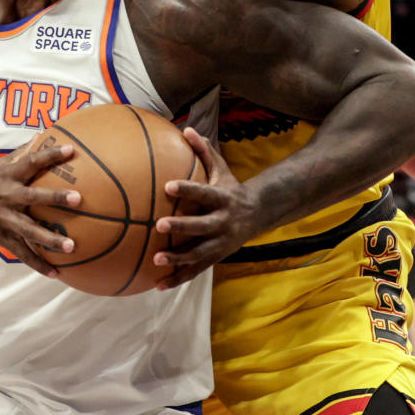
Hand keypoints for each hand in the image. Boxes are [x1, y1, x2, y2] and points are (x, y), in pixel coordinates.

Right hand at [0, 140, 80, 276]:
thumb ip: (18, 154)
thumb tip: (38, 137)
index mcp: (8, 175)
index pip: (32, 161)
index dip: (51, 154)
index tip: (72, 150)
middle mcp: (8, 196)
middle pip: (35, 197)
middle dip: (55, 198)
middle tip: (78, 199)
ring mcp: (4, 218)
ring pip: (30, 230)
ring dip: (51, 239)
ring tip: (71, 247)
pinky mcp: (0, 236)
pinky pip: (22, 252)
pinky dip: (38, 264)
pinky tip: (55, 273)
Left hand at [151, 128, 260, 288]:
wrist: (258, 215)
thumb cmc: (230, 188)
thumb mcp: (221, 169)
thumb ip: (204, 151)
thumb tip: (187, 128)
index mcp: (223, 199)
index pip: (204, 193)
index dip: (188, 189)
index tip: (167, 185)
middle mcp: (223, 222)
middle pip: (202, 226)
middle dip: (182, 227)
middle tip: (160, 225)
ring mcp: (220, 243)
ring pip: (199, 254)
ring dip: (178, 259)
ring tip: (156, 260)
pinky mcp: (216, 258)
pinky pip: (196, 271)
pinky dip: (178, 278)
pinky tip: (157, 285)